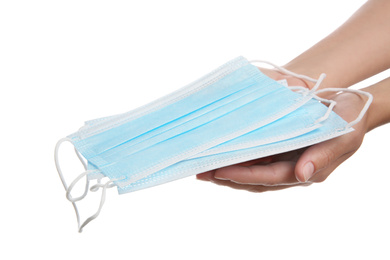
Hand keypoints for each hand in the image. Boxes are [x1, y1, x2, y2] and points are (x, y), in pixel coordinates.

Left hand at [196, 90, 368, 192]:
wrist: (349, 103)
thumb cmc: (349, 119)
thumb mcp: (343, 136)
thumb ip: (322, 156)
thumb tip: (302, 175)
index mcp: (307, 169)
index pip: (270, 176)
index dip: (245, 175)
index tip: (221, 172)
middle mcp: (292, 168)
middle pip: (255, 178)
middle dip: (228, 177)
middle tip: (202, 172)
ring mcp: (284, 159)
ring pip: (252, 170)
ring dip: (229, 170)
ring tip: (204, 167)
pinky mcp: (279, 148)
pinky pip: (255, 157)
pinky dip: (238, 157)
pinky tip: (222, 153)